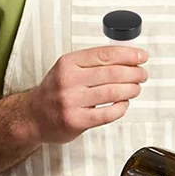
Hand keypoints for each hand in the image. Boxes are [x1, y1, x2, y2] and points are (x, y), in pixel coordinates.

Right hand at [21, 46, 147, 143]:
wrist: (32, 117)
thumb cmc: (55, 91)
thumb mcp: (68, 69)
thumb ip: (93, 62)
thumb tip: (128, 56)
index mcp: (68, 63)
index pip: (105, 54)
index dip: (129, 55)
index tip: (142, 57)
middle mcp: (68, 80)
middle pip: (113, 73)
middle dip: (135, 73)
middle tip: (142, 75)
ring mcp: (71, 101)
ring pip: (113, 92)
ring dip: (131, 89)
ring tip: (136, 88)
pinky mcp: (76, 121)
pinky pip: (108, 113)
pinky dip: (121, 107)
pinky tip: (124, 104)